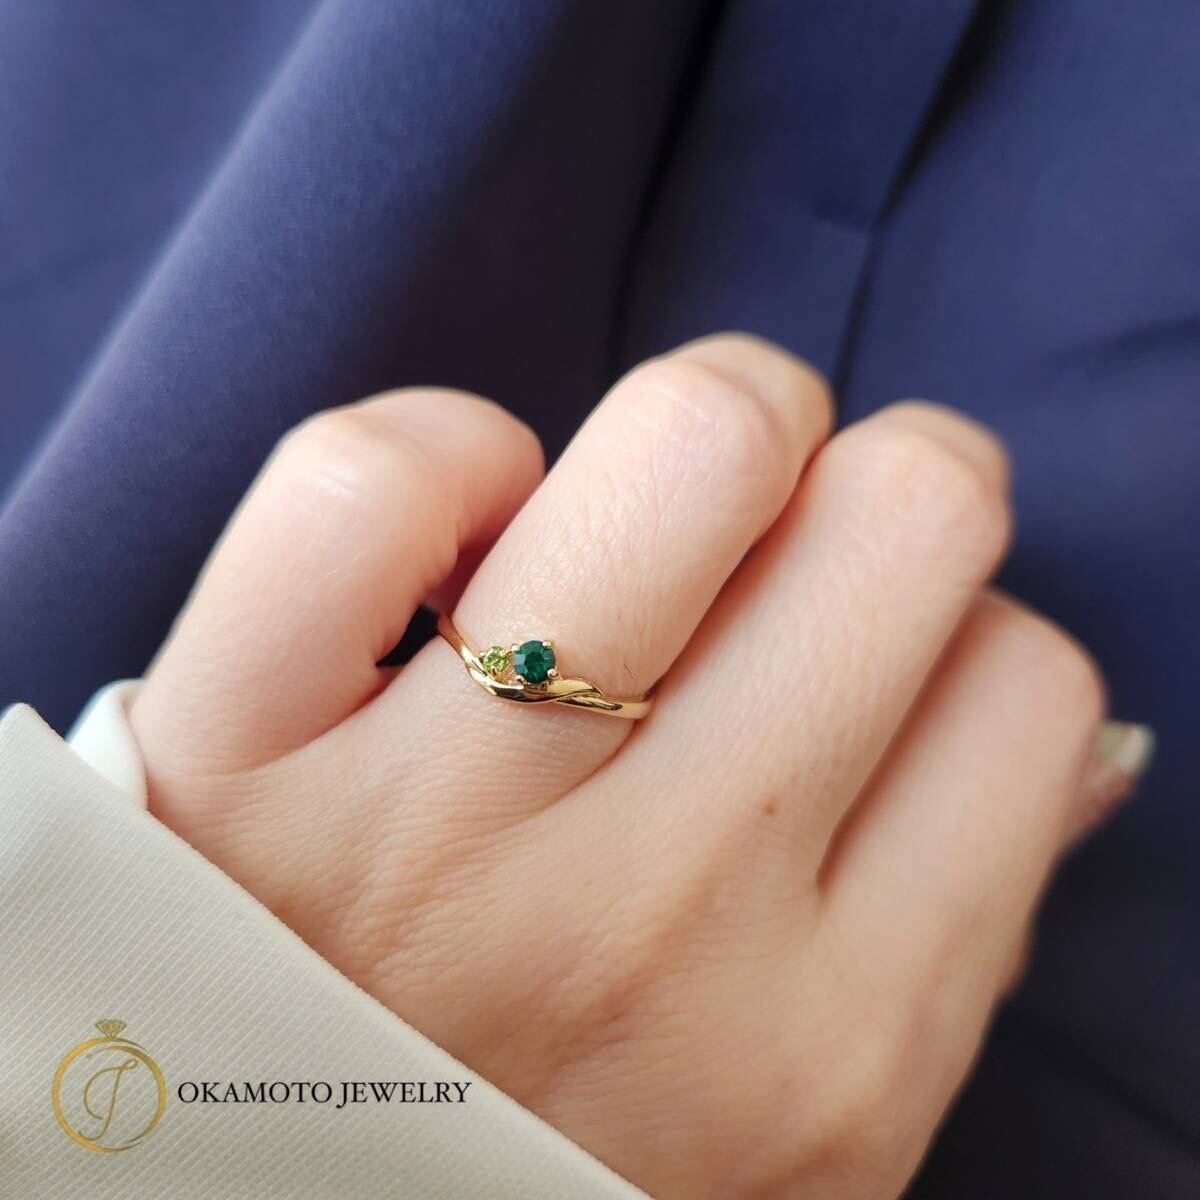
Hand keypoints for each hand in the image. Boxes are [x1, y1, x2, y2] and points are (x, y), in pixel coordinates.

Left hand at [130, 335, 1141, 1197]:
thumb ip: (953, 931)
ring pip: (693, 440)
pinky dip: (438, 457)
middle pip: (903, 514)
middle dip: (863, 489)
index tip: (870, 657)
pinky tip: (446, 539)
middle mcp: (656, 924)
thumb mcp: (805, 1125)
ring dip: (704, 435)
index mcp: (828, 1043)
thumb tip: (1078, 741)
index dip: (958, 637)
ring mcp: (435, 830)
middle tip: (774, 551)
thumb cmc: (554, 1149)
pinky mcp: (233, 753)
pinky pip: (379, 480)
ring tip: (632, 526)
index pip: (1025, 684)